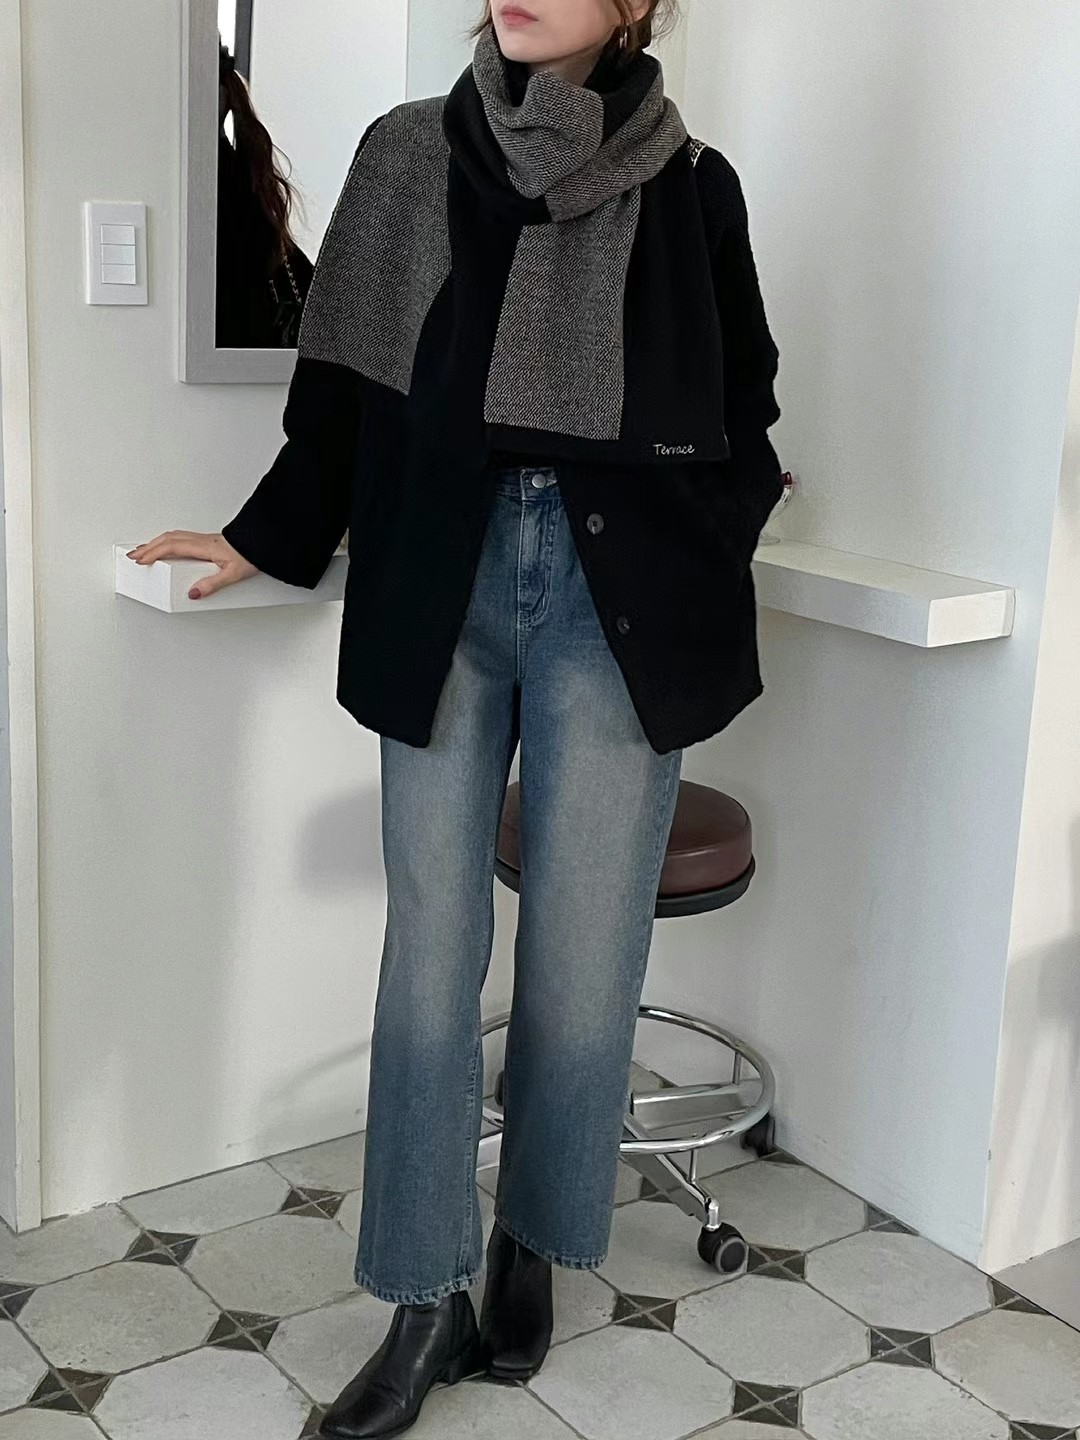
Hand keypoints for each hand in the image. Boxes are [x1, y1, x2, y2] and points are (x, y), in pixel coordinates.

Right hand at [126, 531, 258, 600]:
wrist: (263, 542)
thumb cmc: (251, 555)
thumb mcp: (232, 574)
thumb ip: (212, 585)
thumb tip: (193, 593)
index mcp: (203, 547)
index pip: (171, 547)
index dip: (153, 553)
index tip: (139, 560)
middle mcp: (201, 541)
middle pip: (168, 540)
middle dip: (148, 548)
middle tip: (133, 556)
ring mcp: (204, 539)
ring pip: (174, 537)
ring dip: (156, 543)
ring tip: (144, 551)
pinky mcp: (208, 541)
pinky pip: (181, 538)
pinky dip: (168, 542)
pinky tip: (167, 548)